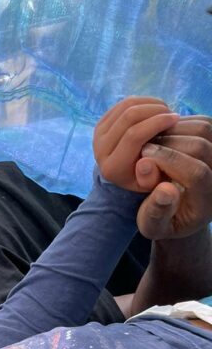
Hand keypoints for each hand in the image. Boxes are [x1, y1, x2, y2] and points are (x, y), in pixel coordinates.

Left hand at [93, 96, 179, 190]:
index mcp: (113, 167)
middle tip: (172, 114)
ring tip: (165, 111)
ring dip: (151, 103)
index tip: (175, 118)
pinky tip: (155, 108)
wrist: (123, 174)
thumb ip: (154, 176)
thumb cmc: (144, 177)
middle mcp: (100, 150)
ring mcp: (98, 135)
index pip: (134, 136)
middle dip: (155, 110)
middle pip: (129, 116)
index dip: (157, 122)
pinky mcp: (101, 123)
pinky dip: (143, 101)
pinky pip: (123, 103)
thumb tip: (151, 159)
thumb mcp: (151, 183)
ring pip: (126, 106)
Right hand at [133, 117, 211, 238]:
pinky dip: (179, 125)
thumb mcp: (153, 226)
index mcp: (209, 201)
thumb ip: (154, 210)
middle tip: (144, 149)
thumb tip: (158, 185)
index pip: (197, 173)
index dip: (169, 161)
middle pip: (200, 146)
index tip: (143, 158)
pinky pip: (202, 122)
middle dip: (168, 144)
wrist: (179, 211)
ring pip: (203, 129)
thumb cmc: (162, 220)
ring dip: (172, 131)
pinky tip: (162, 138)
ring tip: (152, 144)